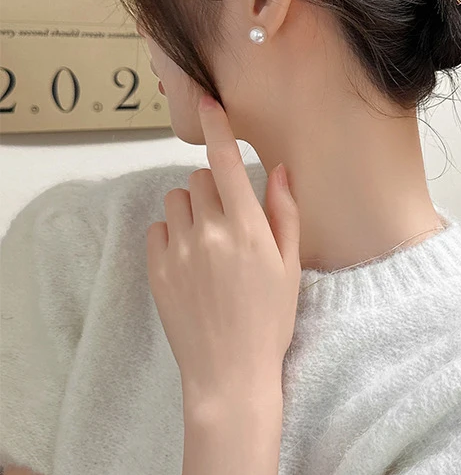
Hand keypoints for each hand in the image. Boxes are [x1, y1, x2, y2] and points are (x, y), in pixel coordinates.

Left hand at [146, 94, 300, 406]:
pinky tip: (191, 260)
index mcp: (246, 227)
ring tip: (209, 239)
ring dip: (193, 207)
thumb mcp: (290, 265)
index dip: (217, 125)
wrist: (229, 373)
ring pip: (178, 200)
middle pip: (201, 178)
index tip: (208, 101)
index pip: (226, 160)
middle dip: (217, 186)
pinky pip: (159, 229)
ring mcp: (178, 251)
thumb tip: (280, 169)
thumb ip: (284, 212)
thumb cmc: (269, 319)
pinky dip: (174, 233)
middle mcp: (208, 231)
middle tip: (233, 219)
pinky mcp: (156, 270)